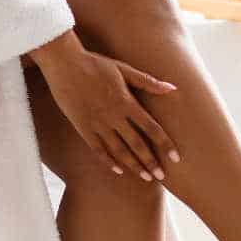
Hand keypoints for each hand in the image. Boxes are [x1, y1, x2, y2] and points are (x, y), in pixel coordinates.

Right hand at [29, 30, 179, 181]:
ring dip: (133, 166)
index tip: (176, 158)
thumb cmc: (95, 63)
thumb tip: (172, 87)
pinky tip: (118, 170)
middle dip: (151, 162)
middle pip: (137, 144)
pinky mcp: (82, 127)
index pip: (151, 128)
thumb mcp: (123, 68)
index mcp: (126, 102)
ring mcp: (97, 123)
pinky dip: (109, 161)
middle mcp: (114, 116)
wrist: (64, 64)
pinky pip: (98, 149)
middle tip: (161, 176)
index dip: (165, 144)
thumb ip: (147, 81)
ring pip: (118, 151)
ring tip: (145, 178)